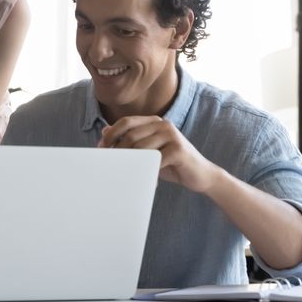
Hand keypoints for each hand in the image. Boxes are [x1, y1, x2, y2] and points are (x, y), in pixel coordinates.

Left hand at [98, 115, 219, 192]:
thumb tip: (104, 131)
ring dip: (130, 163)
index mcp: (154, 121)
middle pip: (131, 135)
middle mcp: (163, 124)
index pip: (126, 122)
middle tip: (111, 165)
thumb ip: (131, 140)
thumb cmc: (171, 163)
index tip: (101, 148)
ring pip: (141, 148)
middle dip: (117, 151)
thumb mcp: (149, 150)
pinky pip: (154, 160)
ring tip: (125, 173)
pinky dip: (146, 171)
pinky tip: (146, 180)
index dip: (111, 134)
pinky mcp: (178, 150)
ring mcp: (172, 135)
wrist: (200, 174)